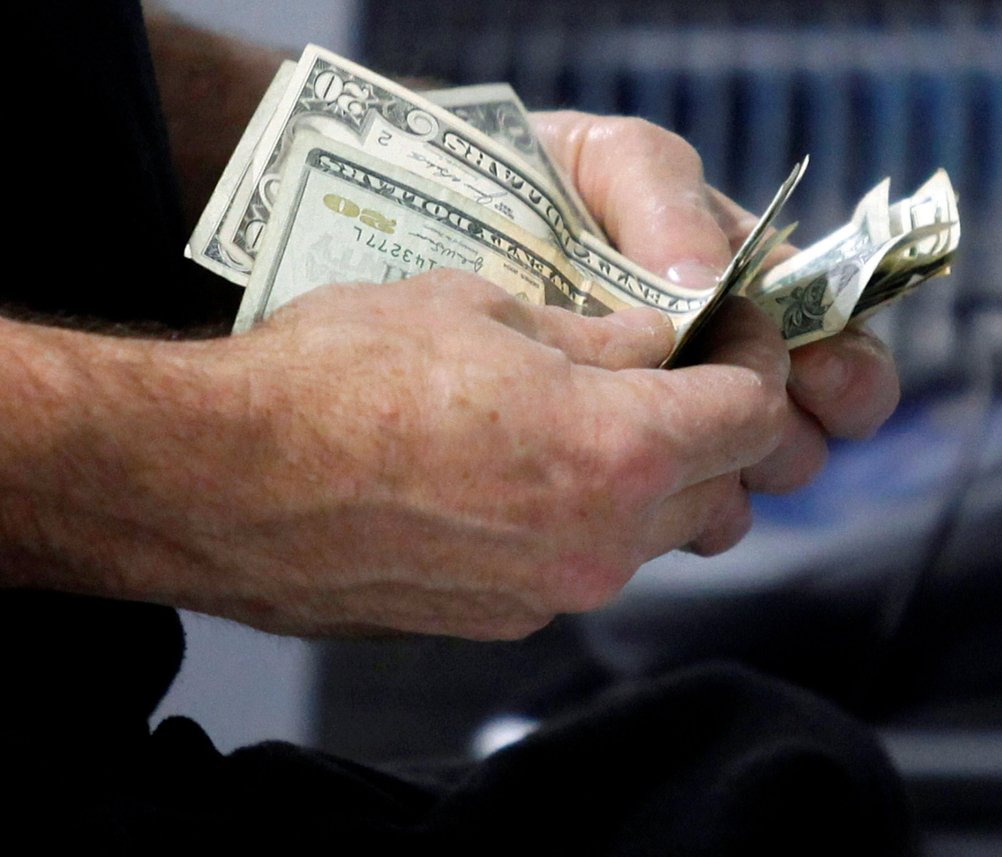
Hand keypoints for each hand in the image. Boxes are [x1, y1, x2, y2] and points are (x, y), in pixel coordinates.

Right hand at [150, 276, 789, 637]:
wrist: (221, 480)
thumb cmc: (340, 375)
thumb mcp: (484, 308)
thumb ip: (599, 335)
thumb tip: (658, 340)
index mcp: (616, 450)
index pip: (752, 414)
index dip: (759, 361)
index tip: (738, 331)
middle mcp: (602, 542)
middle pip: (720, 486)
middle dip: (713, 424)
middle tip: (672, 370)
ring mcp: (553, 592)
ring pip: (655, 533)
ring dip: (651, 478)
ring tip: (589, 419)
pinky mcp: (501, 620)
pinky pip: (583, 563)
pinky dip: (585, 518)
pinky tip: (522, 473)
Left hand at [533, 112, 900, 483]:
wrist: (442, 221)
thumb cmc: (542, 178)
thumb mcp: (612, 162)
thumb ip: (666, 201)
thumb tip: (709, 281)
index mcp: (743, 288)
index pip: (833, 344)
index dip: (847, 373)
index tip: (821, 381)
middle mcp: (718, 365)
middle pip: (799, 430)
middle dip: (793, 435)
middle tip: (761, 425)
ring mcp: (667, 425)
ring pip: (741, 482)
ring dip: (738, 479)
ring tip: (698, 460)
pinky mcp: (611, 470)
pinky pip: (671, 516)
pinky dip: (678, 512)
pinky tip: (646, 495)